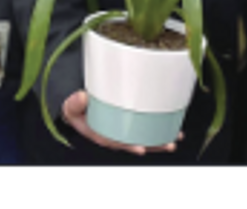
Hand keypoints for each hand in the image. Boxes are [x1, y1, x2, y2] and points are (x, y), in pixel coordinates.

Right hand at [61, 90, 179, 154]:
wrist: (78, 108)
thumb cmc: (76, 110)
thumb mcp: (71, 107)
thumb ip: (74, 103)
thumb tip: (82, 97)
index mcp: (101, 134)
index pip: (116, 142)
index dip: (128, 145)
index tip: (140, 148)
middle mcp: (115, 135)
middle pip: (135, 143)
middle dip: (153, 145)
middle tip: (168, 144)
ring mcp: (123, 130)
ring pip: (143, 136)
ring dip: (159, 138)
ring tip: (175, 137)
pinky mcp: (128, 122)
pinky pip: (143, 127)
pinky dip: (156, 127)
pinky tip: (169, 126)